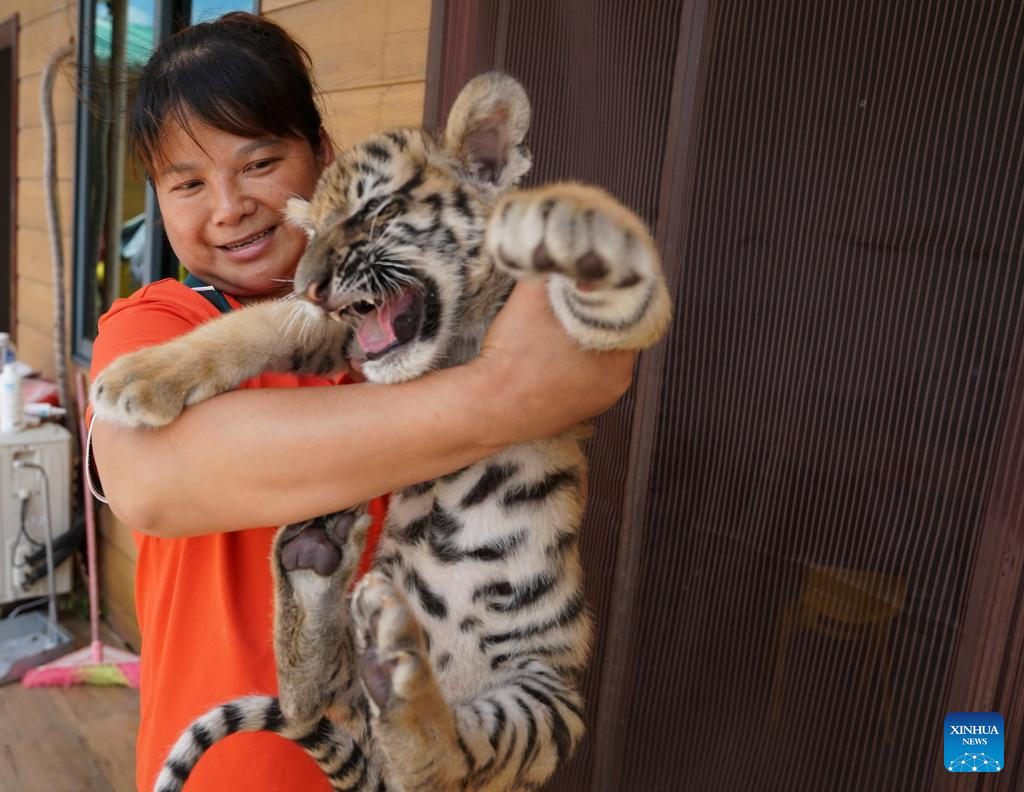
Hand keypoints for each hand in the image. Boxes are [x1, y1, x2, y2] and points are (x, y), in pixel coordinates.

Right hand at [471, 281, 636, 443]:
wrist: (488, 407)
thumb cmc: (514, 356)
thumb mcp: (531, 297)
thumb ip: (552, 269)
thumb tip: (559, 249)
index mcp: (620, 353)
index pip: (629, 312)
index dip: (609, 293)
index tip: (591, 281)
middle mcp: (618, 381)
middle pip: (615, 334)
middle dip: (596, 316)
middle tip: (573, 300)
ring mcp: (599, 400)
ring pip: (600, 357)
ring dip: (585, 340)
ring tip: (559, 328)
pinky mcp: (578, 412)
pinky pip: (585, 379)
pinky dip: (574, 365)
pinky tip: (552, 354)